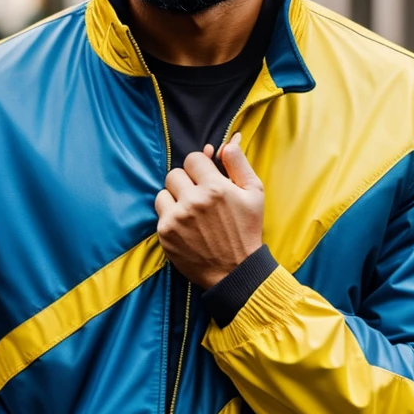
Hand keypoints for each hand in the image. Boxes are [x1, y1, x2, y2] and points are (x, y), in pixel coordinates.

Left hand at [155, 133, 263, 287]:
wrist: (235, 271)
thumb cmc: (247, 230)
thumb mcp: (254, 193)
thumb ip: (238, 164)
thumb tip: (226, 142)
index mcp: (216, 188)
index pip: (192, 158)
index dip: (200, 167)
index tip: (206, 178)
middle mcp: (193, 201)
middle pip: (174, 173)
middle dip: (186, 182)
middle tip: (199, 197)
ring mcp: (176, 218)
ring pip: (163, 192)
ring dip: (175, 198)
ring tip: (191, 212)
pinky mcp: (165, 234)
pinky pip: (160, 212)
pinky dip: (170, 216)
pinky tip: (186, 227)